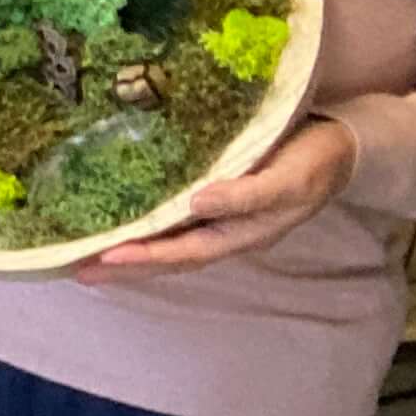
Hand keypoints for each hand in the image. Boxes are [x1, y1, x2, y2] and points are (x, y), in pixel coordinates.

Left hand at [87, 115, 357, 272]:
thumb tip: (198, 203)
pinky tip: (118, 224)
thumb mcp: (288, 179)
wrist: (341, 147)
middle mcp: (225, 232)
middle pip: (168, 257)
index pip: (185, 252)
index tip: (105, 255)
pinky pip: (174, 223)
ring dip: (129, 252)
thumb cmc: (315, 162)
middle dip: (124, 265)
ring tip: (84, 255)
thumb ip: (247, 195)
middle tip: (74, 268)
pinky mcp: (215, 200)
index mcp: (241, 233)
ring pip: (168, 244)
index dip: (146, 256)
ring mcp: (220, 219)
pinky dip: (146, 230)